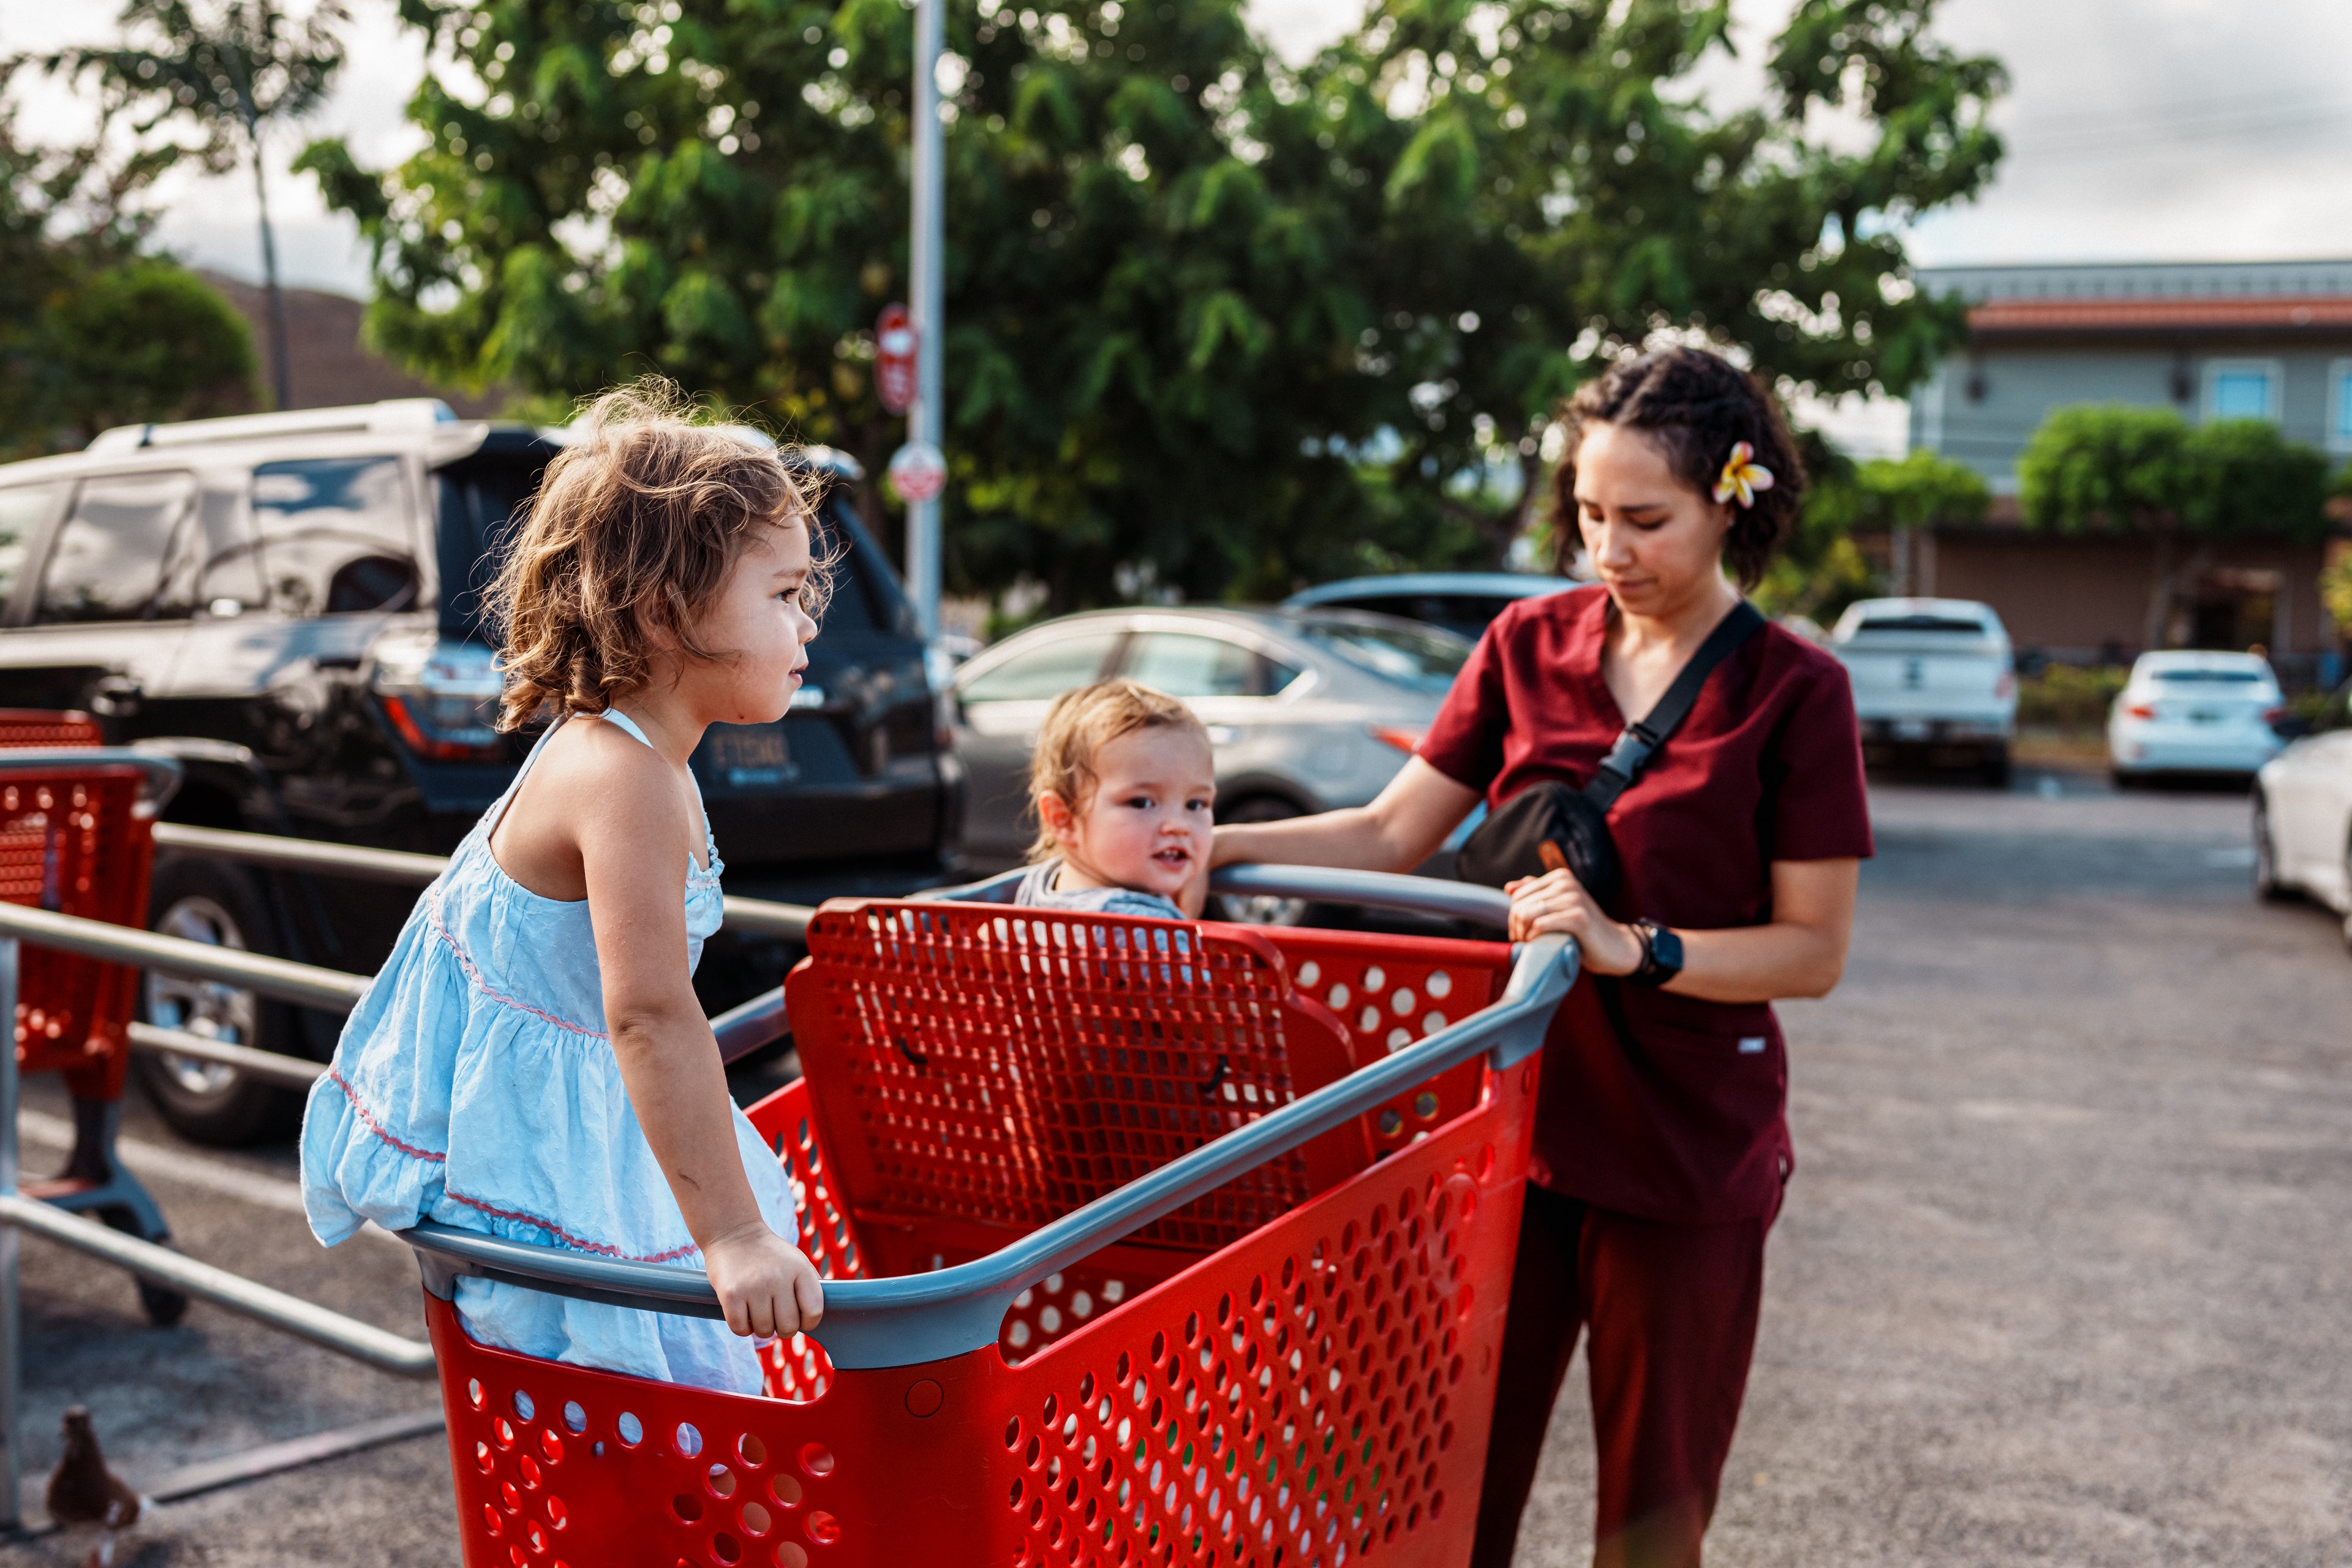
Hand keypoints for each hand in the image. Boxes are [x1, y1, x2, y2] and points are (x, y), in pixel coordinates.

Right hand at [704, 1224, 824, 1338]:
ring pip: (764, 1331)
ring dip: (761, 1327)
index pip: (814, 1311)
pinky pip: (740, 1329)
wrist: (734, 1232)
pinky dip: (742, 1327)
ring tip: (758, 1311)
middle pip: (788, 1327)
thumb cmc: (770, 1254)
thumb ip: (810, 1287)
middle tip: (776, 1317)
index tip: (799, 1318)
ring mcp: (753, 1286)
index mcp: (800, 1269)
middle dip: (783, 1328)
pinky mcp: (730, 1294)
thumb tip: (817, 1318)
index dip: (808, 1322)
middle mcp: (778, 1277)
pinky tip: (743, 1313)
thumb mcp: (797, 1261)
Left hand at [1504, 866, 1644, 975]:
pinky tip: (1541, 944)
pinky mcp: (1578, 918)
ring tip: (1531, 944)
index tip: (1521, 932)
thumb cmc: (1583, 930)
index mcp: (1560, 877)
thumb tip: (1509, 888)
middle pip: (1519, 905)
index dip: (1514, 917)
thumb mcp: (1560, 907)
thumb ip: (1537, 894)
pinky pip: (1540, 925)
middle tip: (1524, 942)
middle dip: (1516, 927)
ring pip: (1526, 914)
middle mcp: (1566, 883)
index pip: (1518, 895)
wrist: (1616, 947)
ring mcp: (1574, 899)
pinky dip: (1534, 938)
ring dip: (1523, 934)